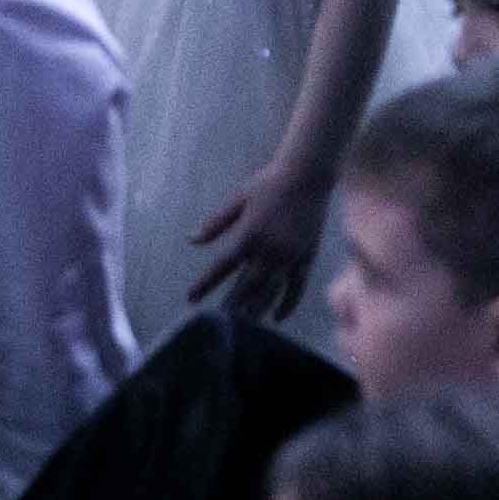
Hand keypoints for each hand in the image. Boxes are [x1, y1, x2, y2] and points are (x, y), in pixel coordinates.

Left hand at [188, 162, 332, 320]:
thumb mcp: (238, 198)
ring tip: (244, 323)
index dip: (205, 284)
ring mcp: (290, 256)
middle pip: (246, 285)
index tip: (191, 298)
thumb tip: (192, 240)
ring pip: (270, 291)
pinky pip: (297, 288)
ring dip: (256, 308)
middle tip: (221, 319)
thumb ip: (216, 222)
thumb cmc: (269, 183)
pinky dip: (287, 304)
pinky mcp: (306, 257)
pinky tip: (277, 317)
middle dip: (232, 303)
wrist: (307, 176)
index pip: (222, 266)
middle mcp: (269, 249)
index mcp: (249, 234)